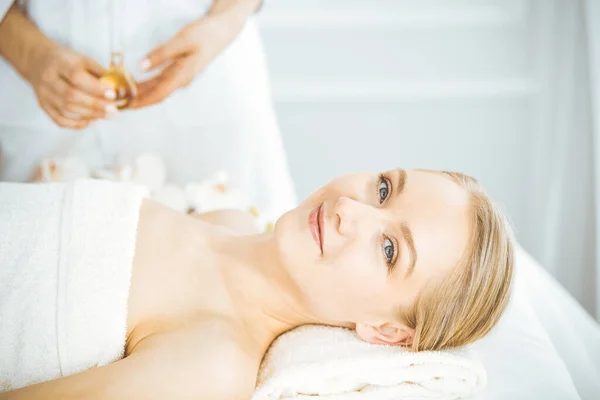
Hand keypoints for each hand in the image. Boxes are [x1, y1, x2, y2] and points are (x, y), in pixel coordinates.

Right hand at [30, 47, 117, 128]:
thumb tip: (119, 89)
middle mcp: (49, 78)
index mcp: (60, 63)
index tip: (112, 95)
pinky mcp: (43, 105)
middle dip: (96, 105)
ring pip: (67, 109)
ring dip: (90, 115)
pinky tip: (91, 121)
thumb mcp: (82, 59)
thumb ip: (99, 73)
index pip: (76, 76)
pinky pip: (59, 120)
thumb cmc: (67, 61)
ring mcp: (44, 94)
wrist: (38, 62)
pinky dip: (76, 124)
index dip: (95, 87)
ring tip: (107, 116)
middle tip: (114, 111)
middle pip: (71, 95)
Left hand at [130, 13, 244, 108]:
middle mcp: (181, 80)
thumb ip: (161, 54)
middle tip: (118, 104)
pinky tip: (136, 85)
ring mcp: (180, 76)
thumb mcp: (182, 41)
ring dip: (140, 94)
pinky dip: (146, 85)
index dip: (140, 102)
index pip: (158, 94)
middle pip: (156, 95)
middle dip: (137, 101)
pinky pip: (160, 82)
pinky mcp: (179, 71)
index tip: (125, 106)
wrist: (221, 32)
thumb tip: (141, 67)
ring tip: (122, 96)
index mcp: (182, 75)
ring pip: (157, 89)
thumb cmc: (204, 35)